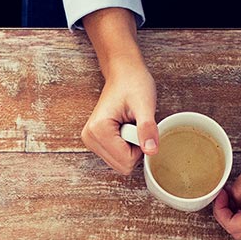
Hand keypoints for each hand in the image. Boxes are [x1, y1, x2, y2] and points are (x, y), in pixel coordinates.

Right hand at [78, 8, 157, 173]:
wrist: (123, 73)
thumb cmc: (133, 83)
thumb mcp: (144, 104)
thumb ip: (147, 129)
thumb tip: (151, 151)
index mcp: (98, 130)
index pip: (126, 161)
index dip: (140, 147)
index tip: (138, 126)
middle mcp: (89, 138)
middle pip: (121, 166)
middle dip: (134, 149)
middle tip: (134, 125)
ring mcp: (90, 141)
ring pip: (119, 164)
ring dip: (130, 148)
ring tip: (130, 125)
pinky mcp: (95, 141)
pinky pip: (116, 157)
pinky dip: (125, 147)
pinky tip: (125, 130)